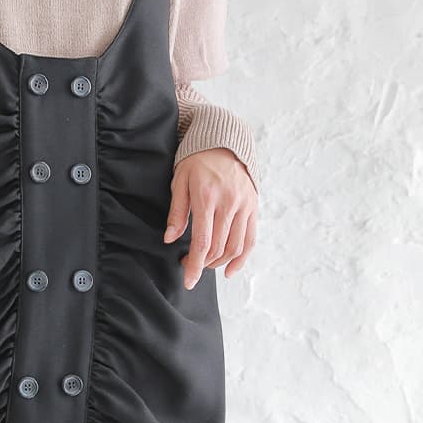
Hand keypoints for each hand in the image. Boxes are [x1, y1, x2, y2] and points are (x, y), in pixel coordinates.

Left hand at [164, 146, 257, 288]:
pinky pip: (250, 239)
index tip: (188, 281)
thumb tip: (170, 239)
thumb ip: (177, 212)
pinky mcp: (253, 207)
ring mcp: (244, 206)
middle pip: (219, 248)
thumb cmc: (197, 161)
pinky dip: (241, 258)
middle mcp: (229, 204)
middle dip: (203, 264)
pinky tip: (230, 270)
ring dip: (219, 262)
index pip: (203, 242)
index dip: (195, 265)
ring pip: (235, 247)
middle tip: (190, 264)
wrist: (224, 142)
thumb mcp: (180, 181)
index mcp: (207, 198)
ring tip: (206, 263)